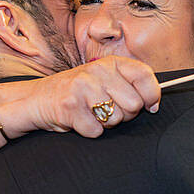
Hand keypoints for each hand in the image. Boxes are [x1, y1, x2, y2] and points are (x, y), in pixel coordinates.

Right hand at [15, 55, 160, 137]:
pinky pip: (96, 131)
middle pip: (134, 105)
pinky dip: (89, 131)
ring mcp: (83, 87)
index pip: (145, 76)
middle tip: (108, 110)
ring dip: (106, 124)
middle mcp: (98, 71)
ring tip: (91, 113)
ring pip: (116, 120)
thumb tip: (155, 104)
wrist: (38, 98)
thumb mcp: (104, 78)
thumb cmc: (78, 92)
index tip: (150, 106)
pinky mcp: (71, 107)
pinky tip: (80, 120)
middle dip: (125, 115)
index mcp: (110, 62)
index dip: (152, 95)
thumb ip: (129, 84)